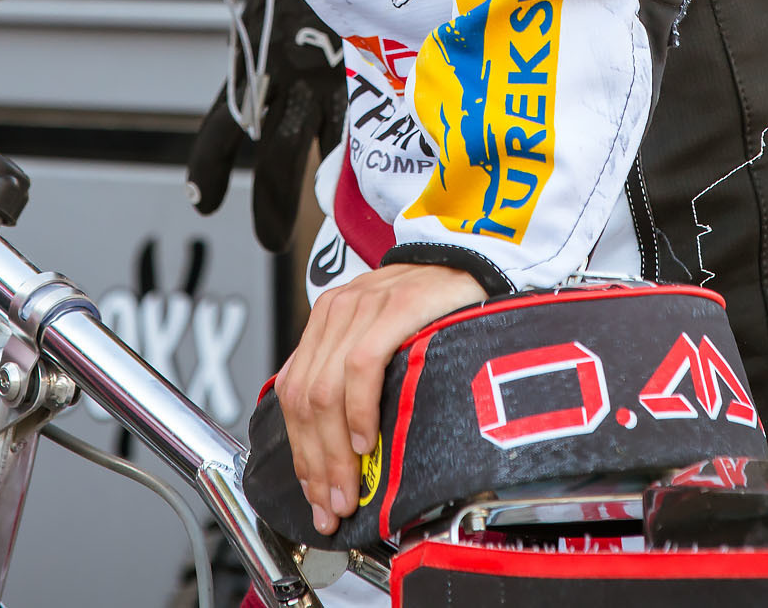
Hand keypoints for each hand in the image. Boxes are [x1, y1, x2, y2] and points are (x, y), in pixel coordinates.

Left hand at [275, 262, 484, 534]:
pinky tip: (365, 440)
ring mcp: (364, 307)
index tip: (314, 494)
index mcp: (328, 320)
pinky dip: (358, 410)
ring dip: (334, 452)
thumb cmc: (434, 310)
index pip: (294, 394)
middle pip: (305, 399)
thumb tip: (331, 443)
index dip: (300, 451)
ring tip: (348, 488)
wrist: (474, 262)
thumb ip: (352, 376)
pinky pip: (361, 367)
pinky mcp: (396, 308)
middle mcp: (338, 311)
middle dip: (315, 462)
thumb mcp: (383, 339)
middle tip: (332, 504)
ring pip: (325, 391)